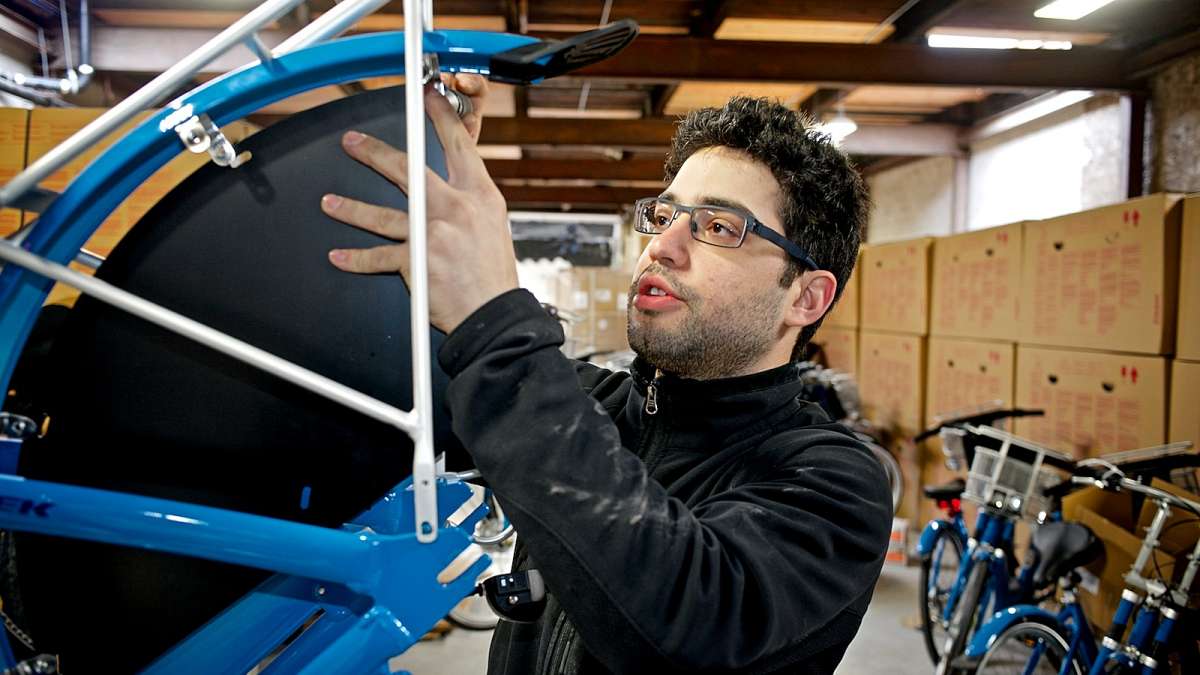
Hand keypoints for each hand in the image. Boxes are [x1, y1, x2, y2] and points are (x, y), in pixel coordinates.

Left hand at [322, 84, 517, 333]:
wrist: (494, 315)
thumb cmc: (495, 277)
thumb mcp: (494, 228)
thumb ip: (469, 205)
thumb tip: (446, 193)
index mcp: (480, 196)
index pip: (458, 146)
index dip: (441, 118)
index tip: (427, 98)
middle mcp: (454, 208)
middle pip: (408, 170)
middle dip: (375, 154)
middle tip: (353, 143)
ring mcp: (431, 233)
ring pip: (381, 214)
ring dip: (350, 208)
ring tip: (330, 202)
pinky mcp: (414, 261)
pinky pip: (377, 257)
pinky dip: (355, 259)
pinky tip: (338, 256)